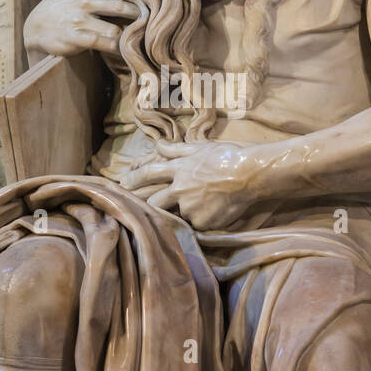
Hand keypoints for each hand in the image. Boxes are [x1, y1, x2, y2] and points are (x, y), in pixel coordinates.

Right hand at [23, 0, 139, 63]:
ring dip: (129, 36)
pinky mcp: (75, 37)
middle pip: (121, 5)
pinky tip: (125, 51)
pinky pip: (102, 43)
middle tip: (157, 20)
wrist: (36, 25)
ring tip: (142, 41)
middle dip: (140, 14)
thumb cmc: (68, 8)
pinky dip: (116, 48)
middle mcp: (86, 1)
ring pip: (114, 28)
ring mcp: (80, 19)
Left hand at [122, 140, 261, 229]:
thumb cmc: (227, 157)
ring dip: (180, 213)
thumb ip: (177, 149)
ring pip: (176, 214)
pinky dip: (200, 221)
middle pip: (154, 201)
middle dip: (147, 205)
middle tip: (138, 210)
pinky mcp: (201, 222)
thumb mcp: (201, 148)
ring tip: (191, 212)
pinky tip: (212, 214)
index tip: (121, 183)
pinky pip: (196, 224)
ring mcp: (189, 207)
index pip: (149, 173)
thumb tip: (158, 145)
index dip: (133, 178)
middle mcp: (180, 189)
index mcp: (179, 169)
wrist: (249, 174)